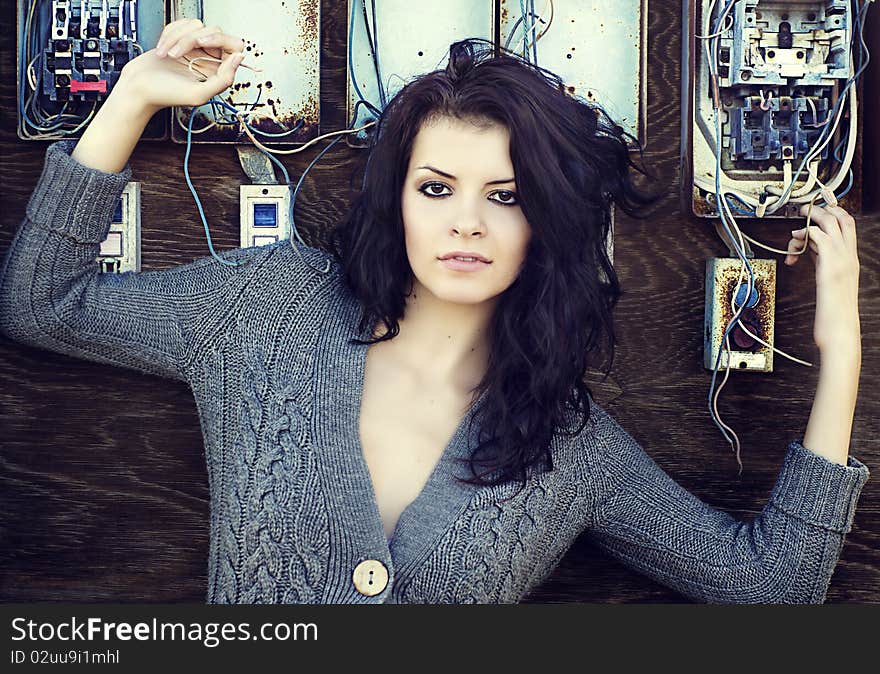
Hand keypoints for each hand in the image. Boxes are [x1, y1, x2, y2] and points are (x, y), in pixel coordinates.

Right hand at [117, 18, 245, 112]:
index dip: (220, 40)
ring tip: (168, 55)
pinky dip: (169, 34)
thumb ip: (224, 79)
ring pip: (196, 25)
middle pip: (214, 31)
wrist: (137, 87)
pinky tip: (162, 50)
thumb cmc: (165, 94)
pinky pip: (182, 24)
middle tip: (177, 53)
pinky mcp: (179, 39)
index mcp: (218, 73)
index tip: (202, 43)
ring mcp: (194, 48)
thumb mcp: (199, 94)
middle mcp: (209, 59)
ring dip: (178, 38)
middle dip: (191, 39)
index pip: (234, 46)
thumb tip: (239, 58)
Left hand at [784, 202, 860, 354]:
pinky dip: (805, 234)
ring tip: (794, 235)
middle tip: (802, 214)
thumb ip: (822, 263)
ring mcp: (842, 261)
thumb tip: (809, 248)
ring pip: (831, 223)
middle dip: (821, 211)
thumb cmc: (833, 313)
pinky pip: (820, 237)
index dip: (830, 216)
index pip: (846, 227)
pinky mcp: (830, 267)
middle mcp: (848, 257)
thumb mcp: (828, 282)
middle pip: (842, 218)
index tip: (812, 218)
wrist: (840, 332)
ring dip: (809, 221)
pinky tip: (794, 249)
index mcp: (850, 261)